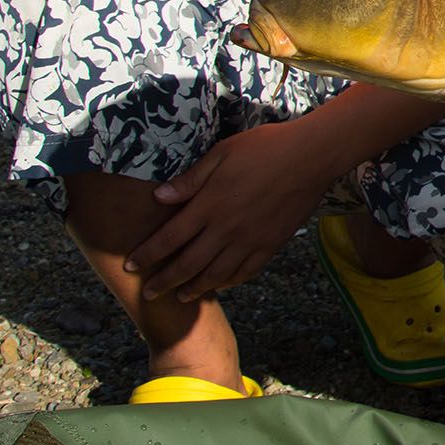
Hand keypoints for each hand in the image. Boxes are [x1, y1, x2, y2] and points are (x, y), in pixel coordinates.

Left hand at [124, 122, 331, 300]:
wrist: (312, 156)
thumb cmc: (266, 147)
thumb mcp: (222, 154)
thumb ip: (191, 179)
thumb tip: (159, 197)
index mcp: (210, 204)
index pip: (169, 238)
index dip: (148, 254)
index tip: (131, 265)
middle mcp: (226, 229)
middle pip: (188, 264)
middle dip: (164, 282)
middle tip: (149, 294)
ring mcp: (250, 239)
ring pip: (216, 274)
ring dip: (195, 287)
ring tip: (182, 296)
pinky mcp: (272, 244)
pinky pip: (246, 271)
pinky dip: (230, 282)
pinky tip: (222, 284)